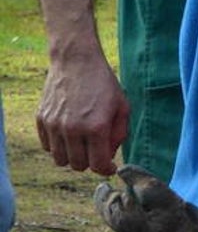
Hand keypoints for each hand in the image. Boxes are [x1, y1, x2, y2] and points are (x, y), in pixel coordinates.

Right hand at [37, 51, 129, 174]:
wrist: (76, 61)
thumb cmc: (104, 84)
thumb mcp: (122, 107)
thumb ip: (119, 135)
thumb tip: (109, 157)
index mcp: (96, 127)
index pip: (98, 165)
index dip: (106, 170)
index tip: (110, 167)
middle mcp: (72, 129)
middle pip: (78, 165)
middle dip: (90, 162)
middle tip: (96, 150)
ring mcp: (54, 125)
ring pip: (60, 159)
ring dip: (72, 156)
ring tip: (82, 142)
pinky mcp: (41, 120)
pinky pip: (47, 146)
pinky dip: (58, 146)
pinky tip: (68, 134)